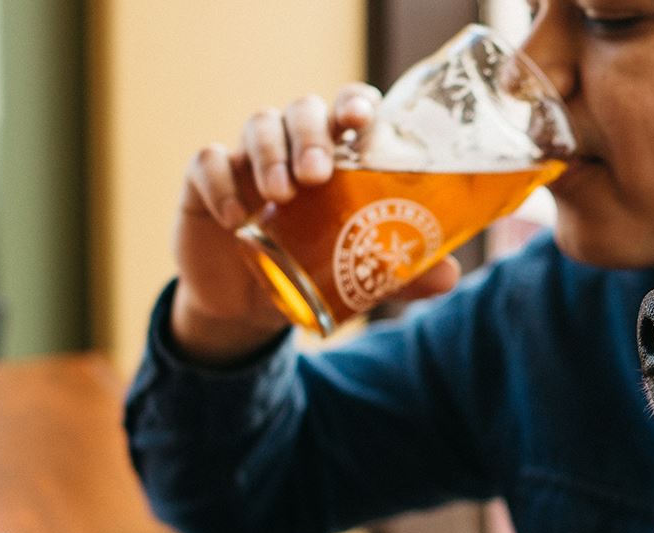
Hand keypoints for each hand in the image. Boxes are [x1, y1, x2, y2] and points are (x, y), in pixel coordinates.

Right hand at [169, 84, 461, 366]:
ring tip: (283, 194)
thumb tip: (449, 275)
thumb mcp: (356, 276)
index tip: (360, 121)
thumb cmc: (311, 271)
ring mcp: (248, 158)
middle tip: (319, 174)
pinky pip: (207, 162)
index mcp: (336, 156)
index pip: (347, 109)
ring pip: (259, 123)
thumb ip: (402, 272)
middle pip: (303, 109)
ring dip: (271, 153)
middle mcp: (294, 146)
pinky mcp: (205, 180)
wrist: (247, 306)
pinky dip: (220, 183)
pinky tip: (235, 218)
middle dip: (313, 133)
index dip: (354, 104)